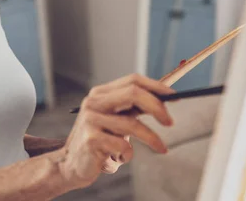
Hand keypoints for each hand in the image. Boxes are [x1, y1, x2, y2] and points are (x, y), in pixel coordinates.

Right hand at [56, 74, 173, 188]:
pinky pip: (123, 145)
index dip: (156, 86)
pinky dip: (128, 154)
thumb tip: (164, 99)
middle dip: (157, 106)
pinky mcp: (91, 139)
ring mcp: (91, 119)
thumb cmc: (100, 142)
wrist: (71, 165)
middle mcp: (94, 102)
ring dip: (152, 138)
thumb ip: (132, 108)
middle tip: (170, 122)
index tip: (174, 97)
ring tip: (162, 148)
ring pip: (132, 123)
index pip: (132, 80)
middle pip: (133, 93)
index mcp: (100, 93)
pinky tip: (120, 158)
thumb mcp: (115, 121)